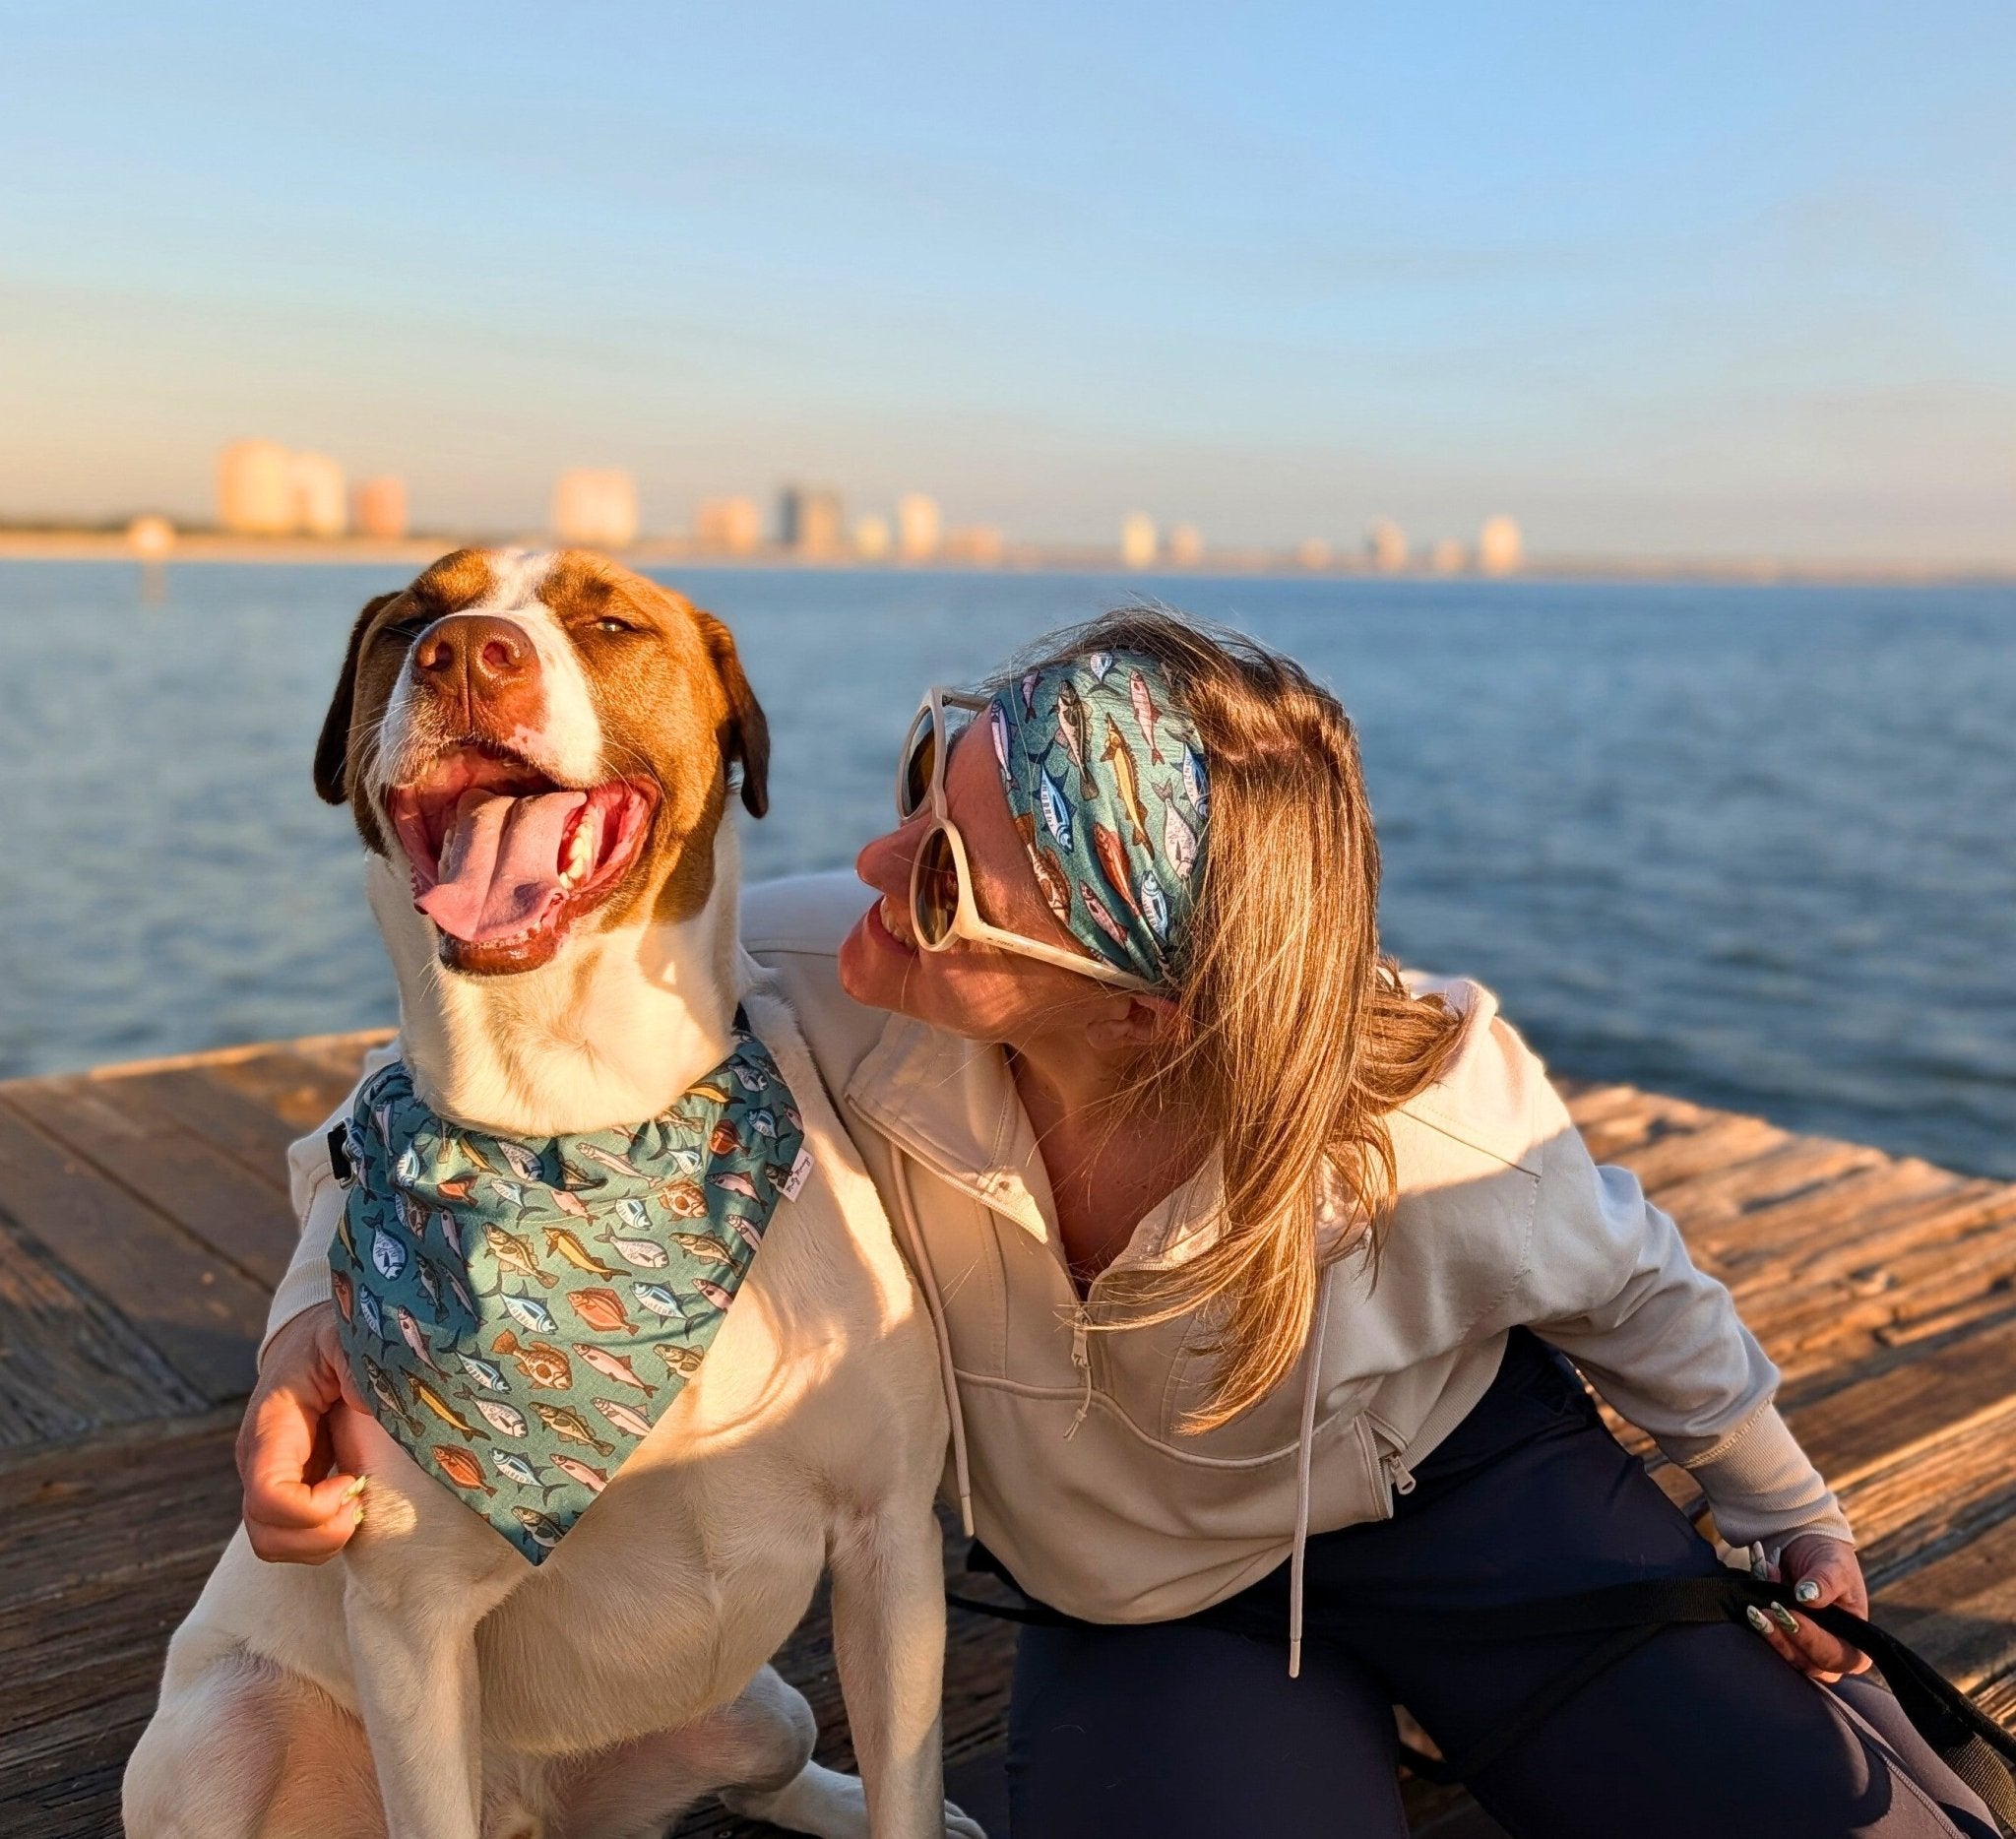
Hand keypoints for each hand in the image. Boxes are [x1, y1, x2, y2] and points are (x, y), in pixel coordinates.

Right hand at [237, 1304, 369, 1562]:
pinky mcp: (288, 1491)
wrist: (311, 1342)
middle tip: (362, 1502)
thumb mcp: (343, 1336)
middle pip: (267, 1534)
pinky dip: (323, 1539)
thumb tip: (371, 1405)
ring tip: (360, 1505)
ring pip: (274, 1545)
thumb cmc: (331, 1338)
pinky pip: (291, 1539)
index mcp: (271, 1427)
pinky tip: (355, 1504)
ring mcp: (269, 1481)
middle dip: (321, 1535)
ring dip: (323, 1542)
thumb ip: (355, 1363)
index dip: (312, 1508)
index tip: (353, 1482)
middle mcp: (260, 1462)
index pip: (268, 1495)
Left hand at [1744, 1534, 1871, 1683]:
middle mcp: (1830, 1650)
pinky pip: (1766, 1637)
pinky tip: (1752, 1593)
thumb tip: (1807, 1596)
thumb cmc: (1831, 1561)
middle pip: (1807, 1664)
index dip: (1813, 1641)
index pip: (1838, 1657)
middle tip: (1764, 1612)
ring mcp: (1803, 1646)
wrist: (1806, 1546)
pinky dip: (1757, 1618)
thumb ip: (1825, 1582)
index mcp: (1855, 1642)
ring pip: (1784, 1655)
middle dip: (1784, 1641)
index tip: (1791, 1615)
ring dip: (1767, 1633)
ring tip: (1753, 1609)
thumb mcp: (1835, 1566)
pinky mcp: (1780, 1637)